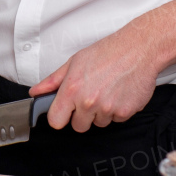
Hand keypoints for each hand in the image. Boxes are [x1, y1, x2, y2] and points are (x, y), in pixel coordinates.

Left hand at [28, 33, 159, 132]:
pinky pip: (116, 120)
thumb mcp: (75, 62)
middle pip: (79, 126)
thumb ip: (53, 81)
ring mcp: (108, 108)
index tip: (64, 112)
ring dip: (101, 112)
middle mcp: (89, 101)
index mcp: (72, 89)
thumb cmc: (108, 52)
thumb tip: (36, 92)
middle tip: (90, 97)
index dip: (60, 117)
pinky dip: (118, 110)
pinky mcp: (125, 112)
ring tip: (107, 91)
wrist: (139, 49)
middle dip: (82, 115)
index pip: (56, 121)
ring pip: (99, 123)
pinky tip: (119, 93)